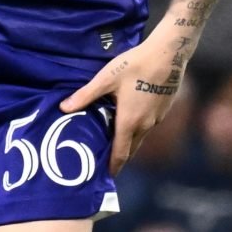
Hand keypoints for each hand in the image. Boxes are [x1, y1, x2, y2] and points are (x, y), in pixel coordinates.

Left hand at [60, 40, 182, 174]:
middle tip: (104, 162)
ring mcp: (157, 118)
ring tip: (113, 141)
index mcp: (130, 122)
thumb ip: (85, 95)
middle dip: (118, 157)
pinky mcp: (163, 110)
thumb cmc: (136, 65)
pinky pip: (148, 125)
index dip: (112, 166)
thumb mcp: (106, 79)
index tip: (104, 177)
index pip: (121, 153)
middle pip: (131, 149)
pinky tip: (129, 119)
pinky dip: (137, 129)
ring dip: (128, 142)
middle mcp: (145, 125)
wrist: (169, 54)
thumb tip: (63, 108)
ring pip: (140, 137)